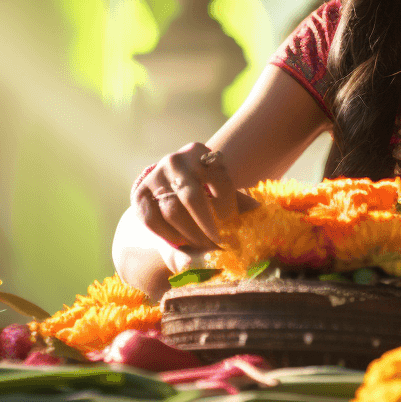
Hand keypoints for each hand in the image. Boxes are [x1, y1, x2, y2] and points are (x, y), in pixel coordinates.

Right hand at [130, 143, 246, 267]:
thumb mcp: (220, 187)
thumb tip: (261, 216)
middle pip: (193, 198)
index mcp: (200, 152)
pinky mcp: (139, 195)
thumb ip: (238, 201)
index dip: (228, 208)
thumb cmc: (203, 189)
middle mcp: (175, 161)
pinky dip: (170, 237)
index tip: (234, 228)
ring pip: (172, 211)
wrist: (168, 186)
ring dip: (191, 235)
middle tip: (220, 246)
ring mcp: (154, 176)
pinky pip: (153, 221)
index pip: (219, 180)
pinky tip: (183, 244)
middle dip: (208, 227)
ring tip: (206, 248)